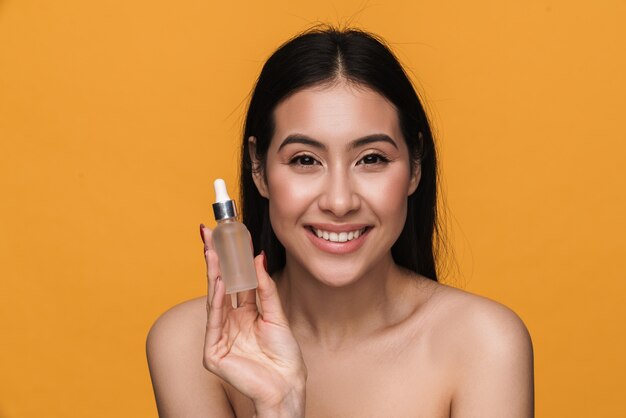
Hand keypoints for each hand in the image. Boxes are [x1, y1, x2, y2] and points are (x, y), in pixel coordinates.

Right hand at [200, 225, 306, 415]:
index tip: (227, 235)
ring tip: (212, 250)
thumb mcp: (276, 314)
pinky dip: (216, 300)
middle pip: (220, 285)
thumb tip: (257, 257)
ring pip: (214, 299)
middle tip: (211, 234)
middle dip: (215, 260)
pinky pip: (214, 321)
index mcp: (242, 314)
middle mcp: (228, 323)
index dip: (230, 259)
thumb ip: (264, 287)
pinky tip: (219, 281)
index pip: (233, 281)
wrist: (287, 385)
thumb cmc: (283, 355)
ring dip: (213, 274)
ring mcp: (219, 337)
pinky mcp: (213, 353)